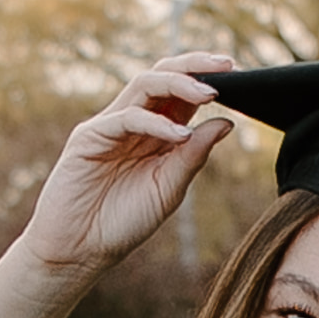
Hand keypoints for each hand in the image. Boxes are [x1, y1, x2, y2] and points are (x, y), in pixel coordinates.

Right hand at [12, 65, 230, 283]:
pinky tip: (179, 134)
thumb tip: (227, 122)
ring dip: (179, 84)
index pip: (181, 92)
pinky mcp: (89, 137)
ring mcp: (109, 126)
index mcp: (154, 132)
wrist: (79, 251)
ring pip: (143, 84)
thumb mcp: (170, 188)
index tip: (238, 74)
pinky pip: (125, 117)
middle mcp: (133, 121)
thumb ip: (194, 155)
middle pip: (162, 75)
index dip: (207, 78)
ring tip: (208, 94)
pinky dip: (155, 122)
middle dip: (195, 66)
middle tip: (226, 67)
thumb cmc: (122, 221)